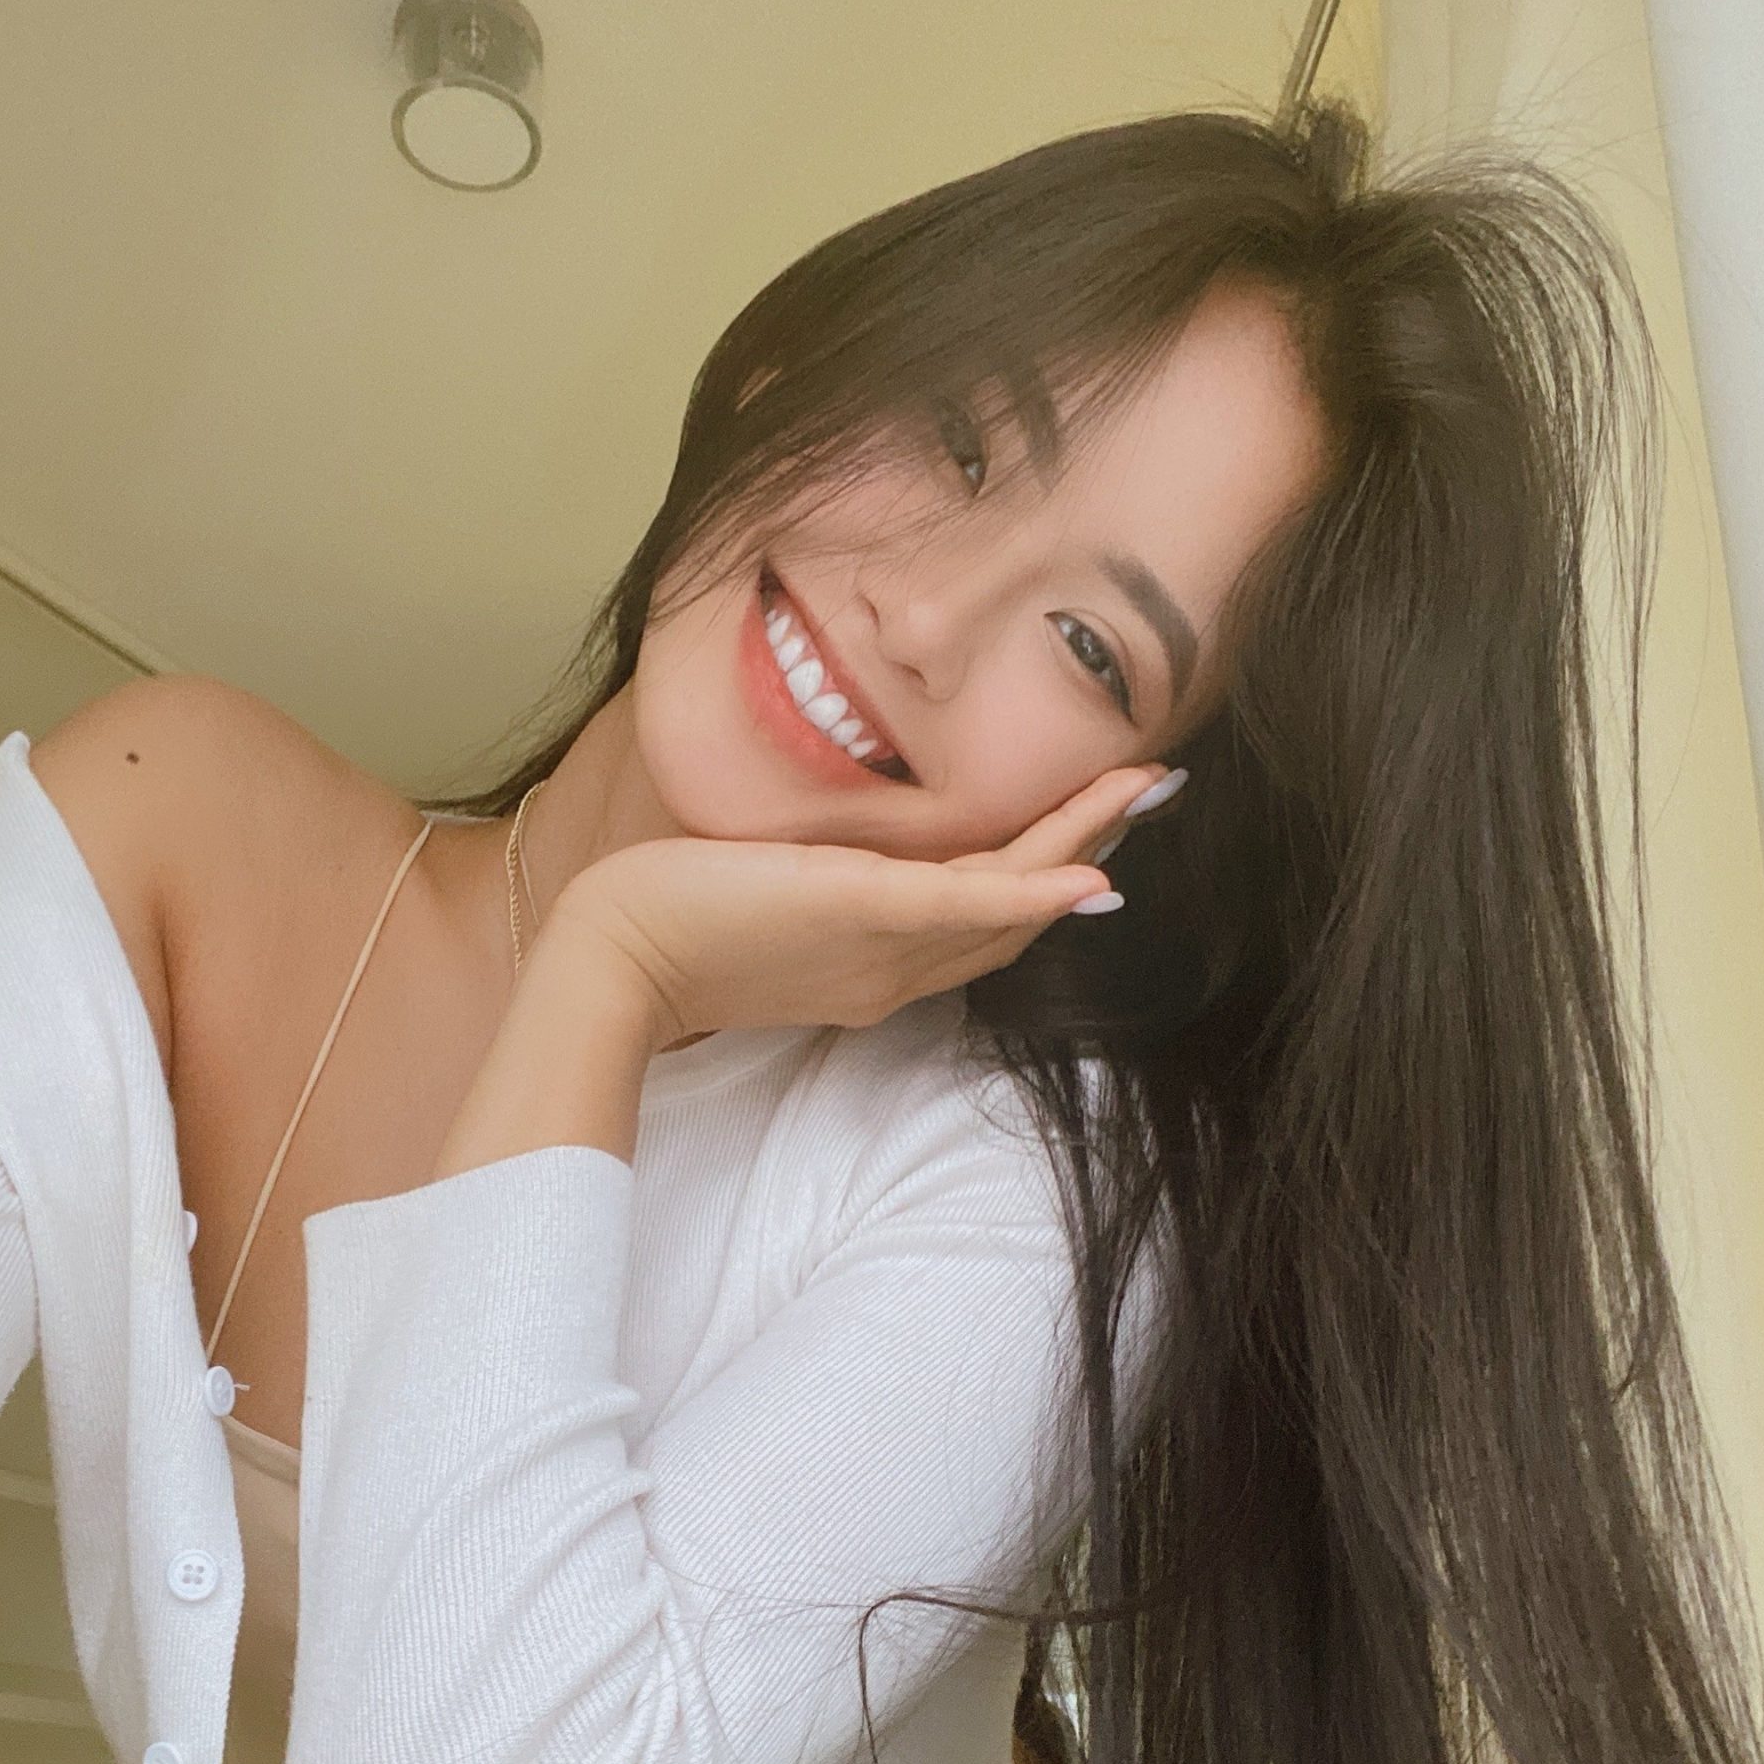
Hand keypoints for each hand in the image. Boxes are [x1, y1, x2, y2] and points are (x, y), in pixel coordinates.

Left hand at [545, 765, 1163, 1049]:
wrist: (612, 963)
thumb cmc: (664, 927)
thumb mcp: (757, 903)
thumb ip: (809, 886)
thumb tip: (820, 850)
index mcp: (872, 969)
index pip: (977, 924)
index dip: (1042, 884)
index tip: (1094, 836)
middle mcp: (892, 970)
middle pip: (1014, 919)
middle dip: (1088, 853)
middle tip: (1150, 793)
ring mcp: (882, 948)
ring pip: (1008, 902)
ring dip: (1085, 847)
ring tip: (1145, 793)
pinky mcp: (861, 913)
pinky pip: (968, 906)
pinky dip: (1032, 893)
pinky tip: (1089, 873)